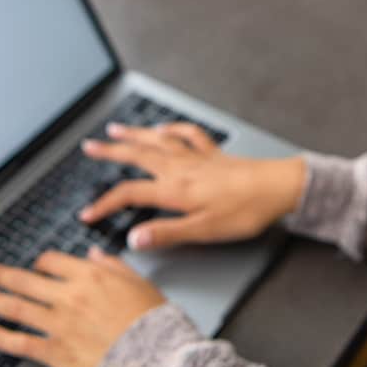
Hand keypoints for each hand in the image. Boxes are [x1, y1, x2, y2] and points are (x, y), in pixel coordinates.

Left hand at [0, 247, 164, 366]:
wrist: (156, 356)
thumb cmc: (151, 320)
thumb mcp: (138, 282)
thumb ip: (112, 265)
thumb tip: (94, 255)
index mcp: (89, 276)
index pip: (51, 262)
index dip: (39, 263)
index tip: (33, 266)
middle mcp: (69, 296)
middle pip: (24, 281)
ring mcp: (59, 324)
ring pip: (16, 308)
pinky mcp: (54, 351)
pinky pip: (20, 342)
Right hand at [79, 123, 306, 249]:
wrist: (279, 188)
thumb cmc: (245, 211)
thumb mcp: (204, 230)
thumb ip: (167, 234)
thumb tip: (134, 239)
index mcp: (175, 190)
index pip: (129, 194)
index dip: (104, 204)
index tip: (87, 213)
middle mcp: (181, 168)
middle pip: (137, 156)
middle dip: (110, 152)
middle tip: (89, 147)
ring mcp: (197, 157)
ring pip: (158, 140)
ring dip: (134, 134)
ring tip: (115, 130)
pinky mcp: (214, 154)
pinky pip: (188, 134)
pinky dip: (172, 128)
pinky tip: (165, 127)